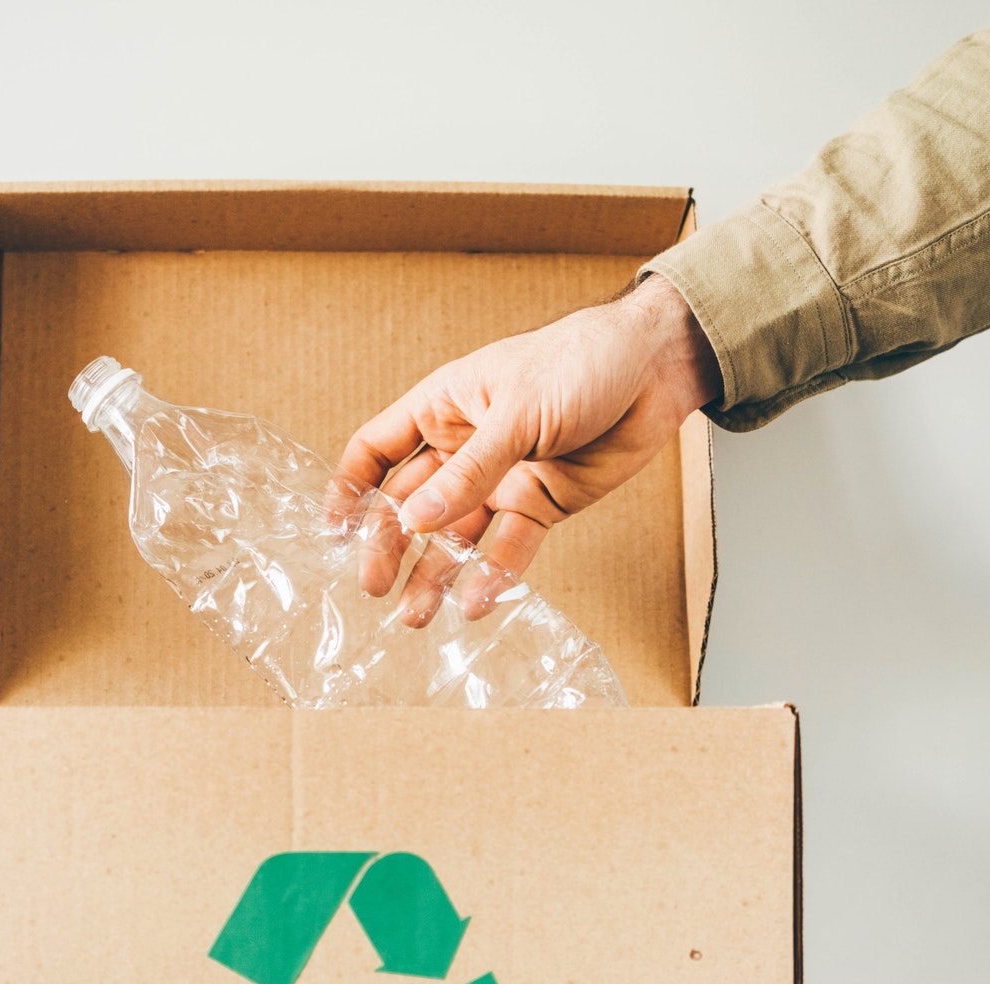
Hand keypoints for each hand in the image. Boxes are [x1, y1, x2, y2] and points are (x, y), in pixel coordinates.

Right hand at [332, 274, 721, 623]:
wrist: (655, 369)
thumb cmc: (580, 360)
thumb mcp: (516, 411)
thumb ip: (468, 471)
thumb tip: (413, 520)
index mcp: (442, 406)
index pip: (377, 451)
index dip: (351, 490)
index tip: (334, 534)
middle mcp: (464, 446)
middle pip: (411, 504)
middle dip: (390, 546)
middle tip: (375, 587)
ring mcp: (501, 479)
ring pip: (456, 535)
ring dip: (435, 573)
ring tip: (417, 615)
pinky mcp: (541, 505)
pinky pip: (508, 547)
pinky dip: (490, 575)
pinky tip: (473, 603)